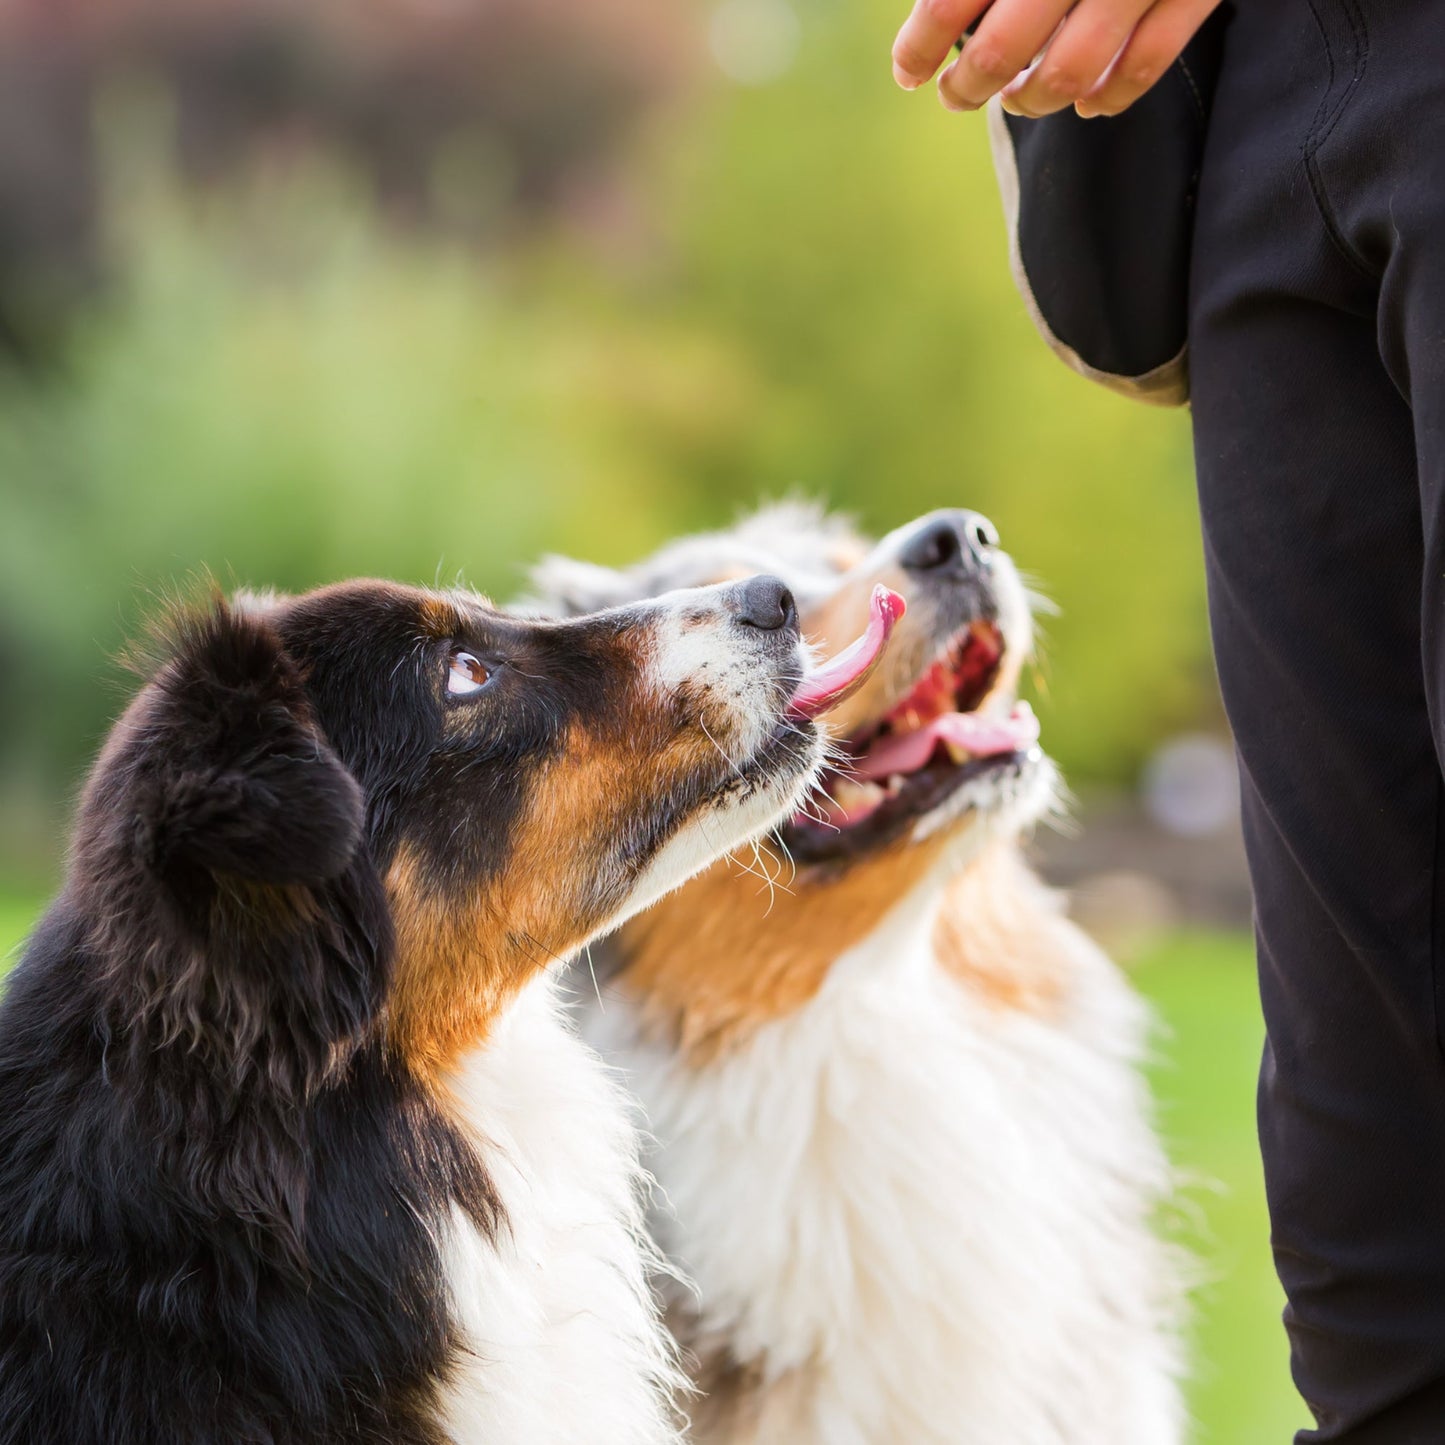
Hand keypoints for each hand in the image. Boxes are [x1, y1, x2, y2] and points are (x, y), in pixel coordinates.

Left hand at [891, 0, 1222, 118]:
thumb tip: (939, 4)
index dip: (920, 45)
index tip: (908, 73)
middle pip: (1002, 49)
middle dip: (967, 87)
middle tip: (955, 95)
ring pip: (1068, 72)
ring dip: (1032, 103)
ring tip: (1017, 102)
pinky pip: (1147, 64)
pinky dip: (1111, 97)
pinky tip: (1089, 107)